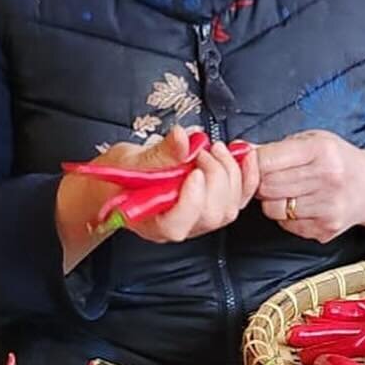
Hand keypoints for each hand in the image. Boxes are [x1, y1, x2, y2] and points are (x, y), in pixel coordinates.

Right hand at [55, 126, 258, 268]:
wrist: (118, 184)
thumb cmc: (117, 178)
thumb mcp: (128, 161)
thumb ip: (157, 154)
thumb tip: (182, 137)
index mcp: (153, 222)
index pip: (178, 225)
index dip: (192, 201)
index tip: (194, 172)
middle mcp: (181, 227)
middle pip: (210, 215)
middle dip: (215, 176)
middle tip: (203, 149)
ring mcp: (199, 219)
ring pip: (228, 209)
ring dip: (230, 174)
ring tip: (216, 149)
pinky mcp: (212, 205)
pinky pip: (239, 199)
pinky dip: (247, 176)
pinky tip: (244, 155)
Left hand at [257, 131, 364, 244]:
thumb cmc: (338, 160)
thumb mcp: (311, 141)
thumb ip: (275, 147)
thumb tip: (238, 150)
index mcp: (321, 150)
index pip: (266, 160)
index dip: (251, 162)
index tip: (249, 162)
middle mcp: (327, 179)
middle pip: (267, 186)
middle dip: (260, 182)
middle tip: (269, 177)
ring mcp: (328, 207)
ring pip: (272, 209)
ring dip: (272, 200)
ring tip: (288, 190)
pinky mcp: (326, 230)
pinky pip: (286, 225)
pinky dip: (286, 216)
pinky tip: (301, 204)